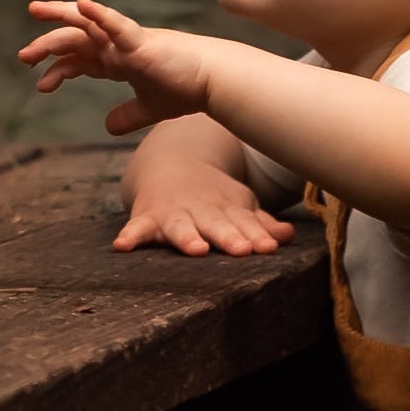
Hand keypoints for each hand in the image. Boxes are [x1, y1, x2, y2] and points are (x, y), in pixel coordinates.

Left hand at [19, 0, 214, 130]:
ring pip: (86, 24)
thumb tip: (108, 126)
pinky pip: (116, 25)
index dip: (58, 69)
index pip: (79, 58)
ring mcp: (127, 41)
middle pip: (74, 39)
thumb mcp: (150, 108)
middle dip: (48, 45)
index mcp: (118, 60)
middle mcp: (117, 46)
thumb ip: (128, 115)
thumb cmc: (186, 89)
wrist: (213, 82)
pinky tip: (82, 5)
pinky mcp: (141, 42)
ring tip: (35, 11)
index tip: (40, 85)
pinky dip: (99, 15)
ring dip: (59, 18)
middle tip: (23, 57)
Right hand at [111, 123, 287, 258]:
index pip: (244, 224)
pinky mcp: (147, 218)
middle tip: (242, 249)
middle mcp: (200, 210)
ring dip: (187, 237)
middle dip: (228, 236)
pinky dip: (130, 236)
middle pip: (216, 225)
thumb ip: (260, 224)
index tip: (267, 247)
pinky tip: (122, 246)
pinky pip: (137, 228)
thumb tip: (287, 235)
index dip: (256, 235)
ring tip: (195, 248)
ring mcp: (172, 213)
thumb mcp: (238, 204)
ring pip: (181, 227)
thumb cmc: (212, 195)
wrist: (170, 161)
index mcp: (226, 208)